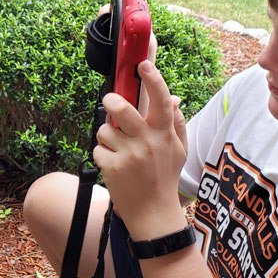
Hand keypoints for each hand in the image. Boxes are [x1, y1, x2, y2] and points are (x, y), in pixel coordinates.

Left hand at [93, 60, 187, 235]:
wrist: (153, 214)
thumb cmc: (165, 177)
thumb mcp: (179, 150)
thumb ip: (176, 122)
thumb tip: (174, 98)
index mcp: (164, 134)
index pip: (161, 100)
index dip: (153, 79)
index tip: (142, 64)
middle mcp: (148, 142)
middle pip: (121, 108)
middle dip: (111, 101)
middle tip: (109, 103)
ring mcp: (129, 155)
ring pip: (104, 129)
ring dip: (106, 136)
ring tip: (117, 149)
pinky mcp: (113, 168)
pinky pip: (98, 149)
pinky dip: (102, 155)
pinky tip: (113, 166)